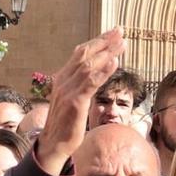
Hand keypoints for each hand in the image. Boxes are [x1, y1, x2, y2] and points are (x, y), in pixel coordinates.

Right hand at [38, 29, 127, 172]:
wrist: (54, 144)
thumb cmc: (66, 123)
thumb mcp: (72, 99)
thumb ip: (80, 85)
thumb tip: (94, 74)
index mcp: (62, 78)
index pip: (80, 53)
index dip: (97, 41)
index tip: (112, 33)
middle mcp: (63, 80)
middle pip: (85, 54)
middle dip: (104, 41)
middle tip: (120, 31)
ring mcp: (68, 90)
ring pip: (89, 65)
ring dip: (107, 53)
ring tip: (122, 43)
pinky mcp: (74, 102)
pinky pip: (91, 83)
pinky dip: (103, 71)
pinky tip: (115, 62)